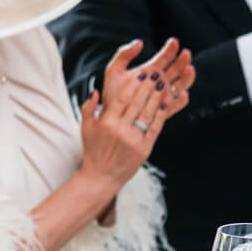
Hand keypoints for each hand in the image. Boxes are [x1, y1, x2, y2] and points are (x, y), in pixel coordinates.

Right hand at [79, 40, 189, 189]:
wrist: (101, 177)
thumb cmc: (93, 151)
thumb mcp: (86, 128)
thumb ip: (89, 108)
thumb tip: (95, 91)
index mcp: (106, 122)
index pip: (123, 99)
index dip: (134, 85)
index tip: (141, 75)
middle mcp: (120, 129)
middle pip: (138, 103)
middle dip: (148, 87)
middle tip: (157, 74)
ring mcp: (133, 139)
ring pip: (148, 114)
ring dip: (157, 98)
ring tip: (163, 85)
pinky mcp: (144, 148)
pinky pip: (154, 128)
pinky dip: (160, 115)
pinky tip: (165, 105)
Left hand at [103, 38, 194, 120]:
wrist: (110, 114)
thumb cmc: (112, 92)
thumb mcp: (114, 70)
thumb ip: (123, 55)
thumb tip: (139, 41)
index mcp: (151, 70)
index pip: (165, 57)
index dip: (171, 49)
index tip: (174, 41)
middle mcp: (161, 81)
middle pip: (178, 69)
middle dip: (183, 61)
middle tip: (186, 53)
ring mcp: (164, 95)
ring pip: (181, 85)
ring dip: (187, 77)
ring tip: (189, 69)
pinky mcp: (163, 110)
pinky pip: (176, 106)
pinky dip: (182, 100)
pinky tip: (182, 94)